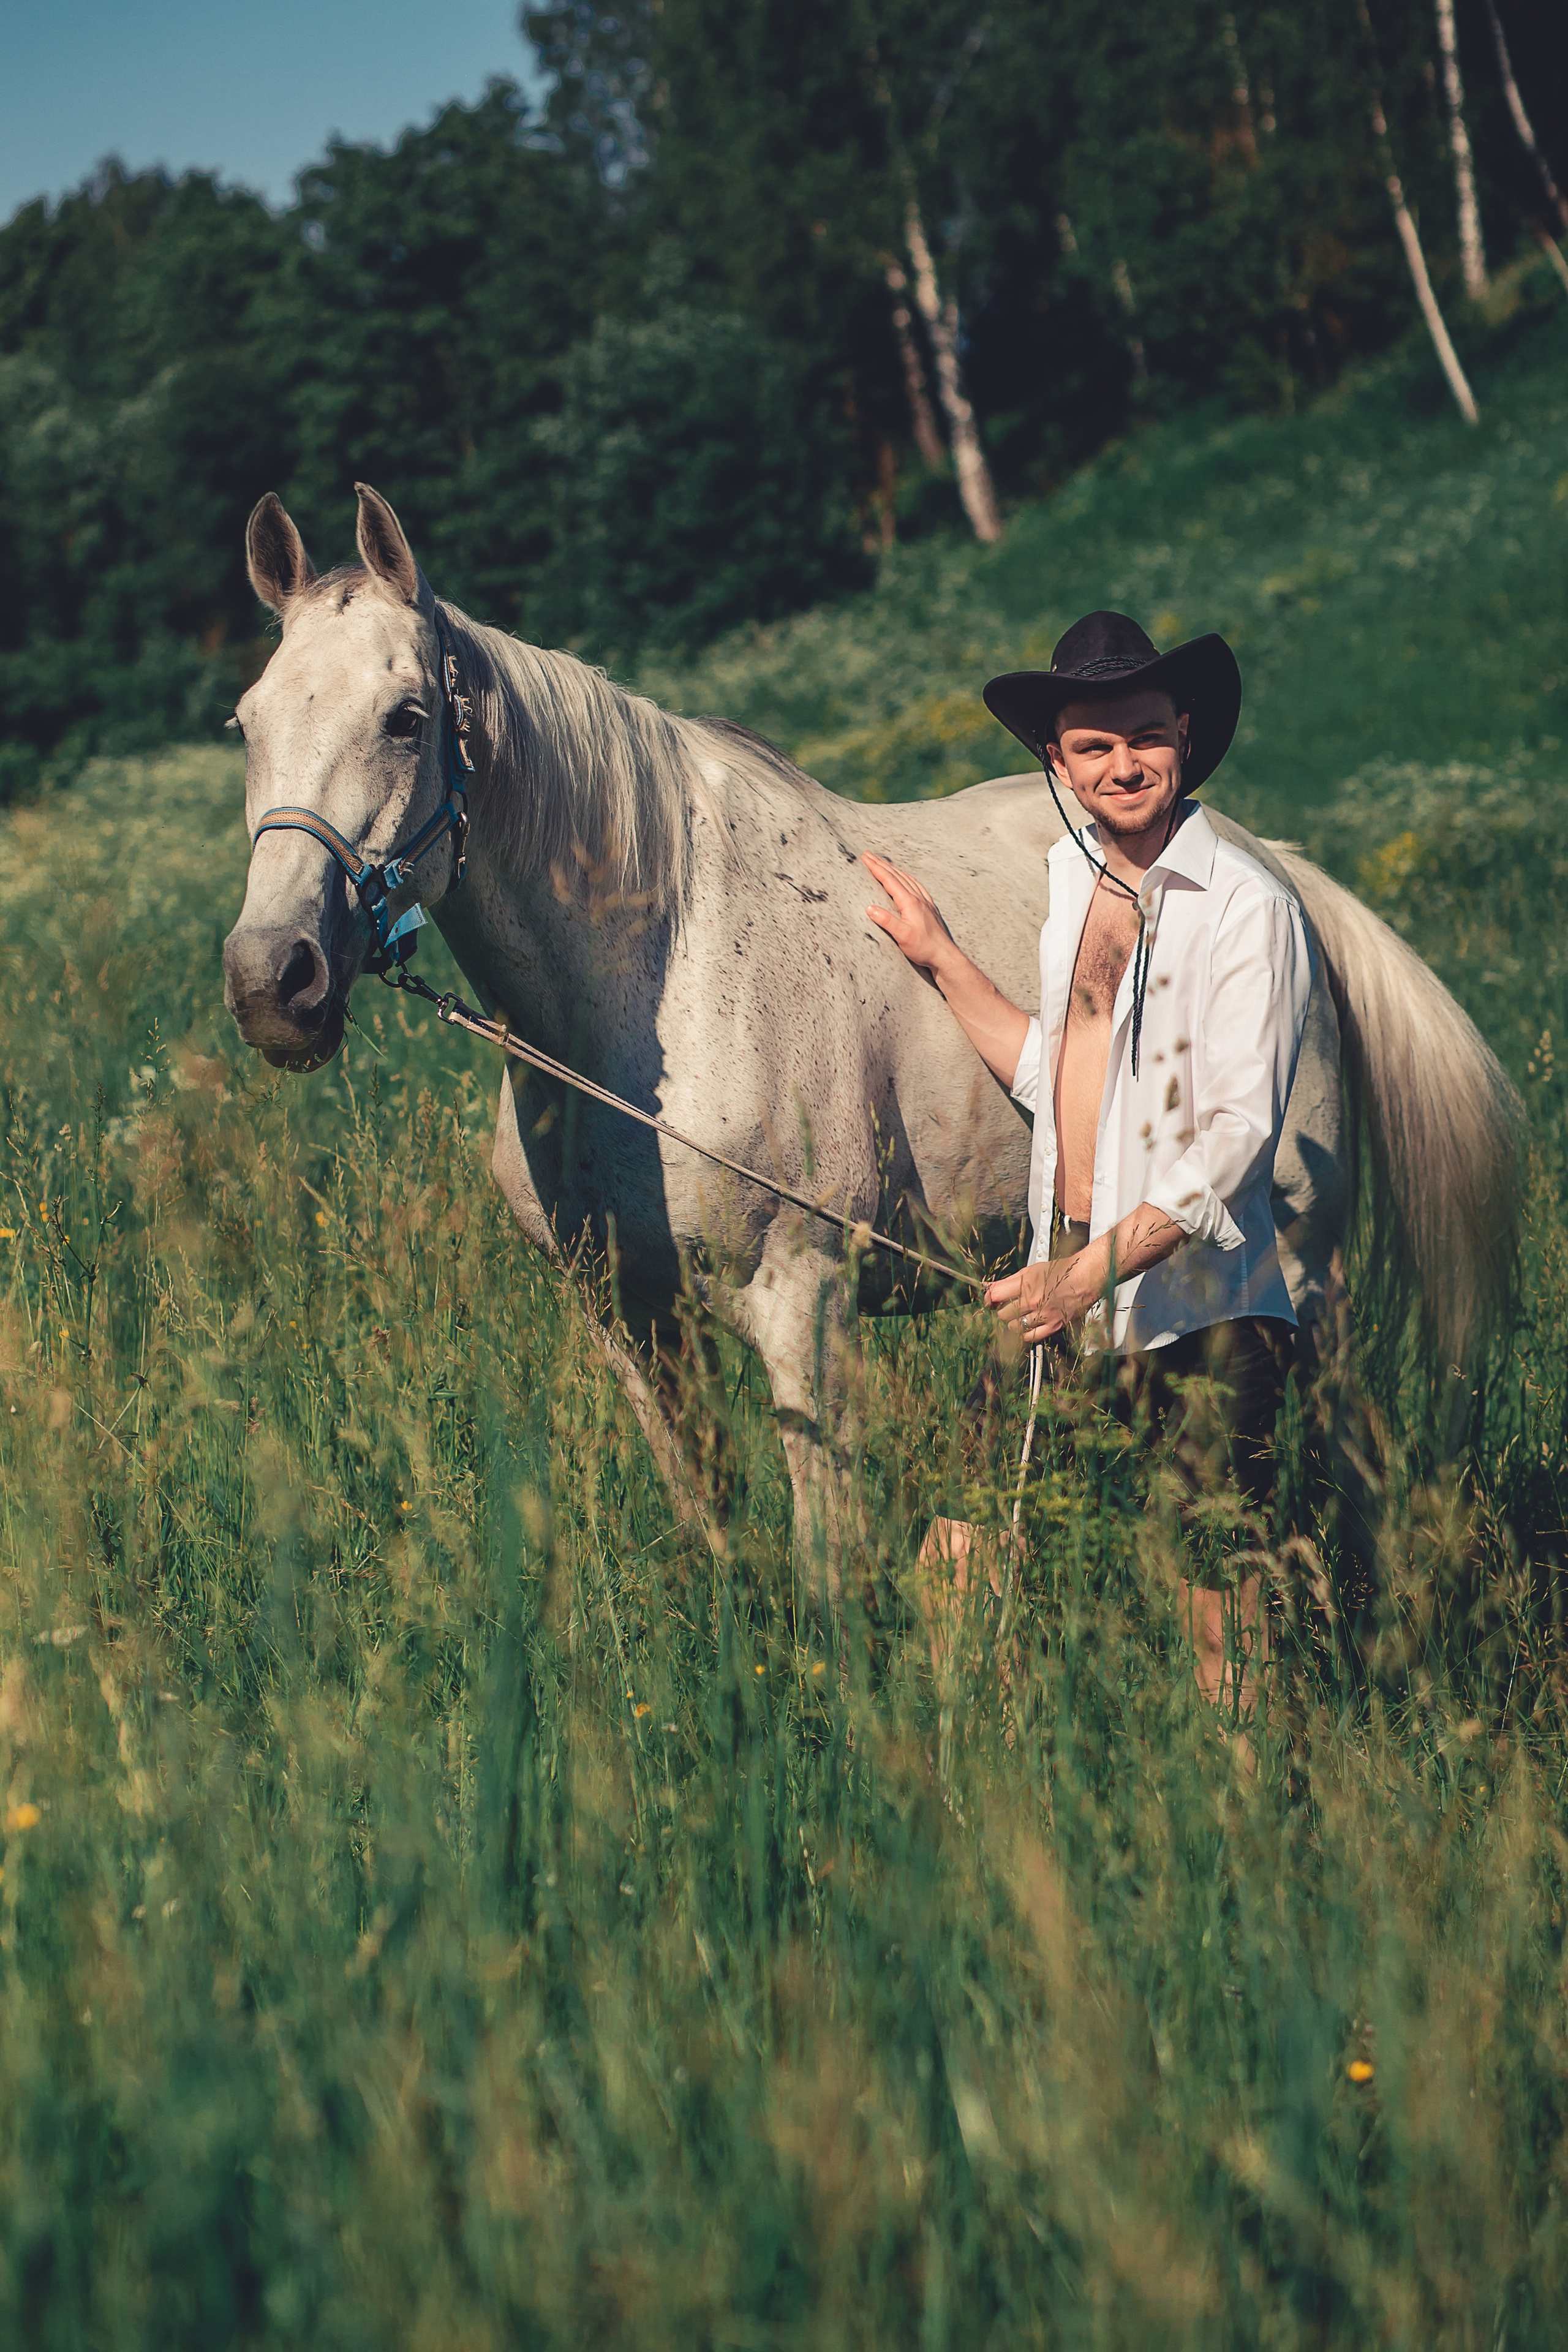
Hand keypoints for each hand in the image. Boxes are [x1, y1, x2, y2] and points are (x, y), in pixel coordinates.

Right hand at [863, 852, 953, 978]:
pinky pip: (916, 885)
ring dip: (893, 869)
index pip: (889, 880)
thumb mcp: (902, 936)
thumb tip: (869, 908)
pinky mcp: (929, 907)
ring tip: (882, 862)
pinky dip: (906, 877)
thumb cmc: (924, 948)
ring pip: (906, 878)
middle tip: (868, 854)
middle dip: (881, 864)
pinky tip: (905, 878)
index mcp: (910, 902)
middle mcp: (918, 898)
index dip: (876, 868)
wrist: (945, 955)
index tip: (865, 858)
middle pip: (897, 875)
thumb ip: (886, 921)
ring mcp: (925, 902)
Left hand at [985, 1258, 1084, 1342]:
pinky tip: (1030, 1325)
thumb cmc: (1061, 1272)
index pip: (995, 1295)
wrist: (1086, 1278)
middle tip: (1011, 1307)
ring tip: (1024, 1315)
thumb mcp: (1032, 1270)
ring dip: (1015, 1323)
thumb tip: (987, 1286)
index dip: (989, 1299)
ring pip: (1014, 1327)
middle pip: (1003, 1314)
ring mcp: (1044, 1314)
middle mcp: (1034, 1300)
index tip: (991, 1301)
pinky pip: (1030, 1337)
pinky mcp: (1054, 1326)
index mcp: (1027, 1283)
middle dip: (1004, 1311)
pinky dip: (1026, 1333)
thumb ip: (1008, 1281)